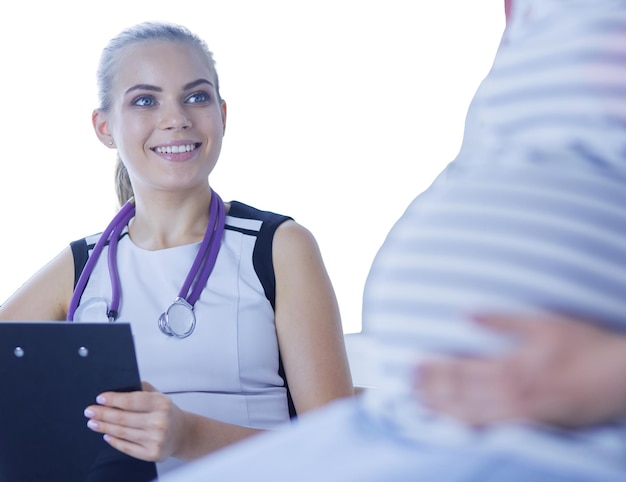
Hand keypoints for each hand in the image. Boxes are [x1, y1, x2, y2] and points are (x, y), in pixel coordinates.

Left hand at [84, 381, 185, 461]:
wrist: (182, 433)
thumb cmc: (166, 412)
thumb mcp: (159, 396)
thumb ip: (141, 389)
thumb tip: (117, 388)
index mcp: (161, 404)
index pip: (131, 400)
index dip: (113, 399)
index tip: (100, 398)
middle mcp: (160, 422)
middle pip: (123, 418)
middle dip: (103, 413)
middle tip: (90, 411)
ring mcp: (156, 439)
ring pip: (122, 432)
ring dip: (104, 427)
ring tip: (93, 422)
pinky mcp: (151, 454)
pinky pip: (127, 447)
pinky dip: (114, 441)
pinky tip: (106, 434)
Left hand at [415, 313, 625, 427]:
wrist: (625, 380)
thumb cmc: (586, 346)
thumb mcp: (545, 324)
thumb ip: (503, 321)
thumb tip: (466, 315)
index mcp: (513, 369)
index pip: (462, 370)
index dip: (435, 368)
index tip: (413, 363)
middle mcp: (513, 397)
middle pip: (461, 395)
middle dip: (430, 389)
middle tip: (406, 383)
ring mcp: (522, 417)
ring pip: (471, 416)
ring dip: (441, 408)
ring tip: (418, 401)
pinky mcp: (533, 429)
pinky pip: (491, 430)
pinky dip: (466, 426)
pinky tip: (451, 422)